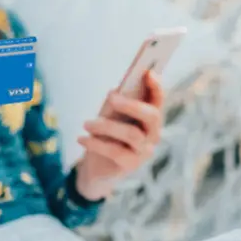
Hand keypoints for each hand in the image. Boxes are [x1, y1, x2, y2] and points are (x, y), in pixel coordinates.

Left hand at [75, 70, 164, 200]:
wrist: (98, 168)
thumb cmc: (106, 135)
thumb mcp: (110, 117)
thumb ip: (116, 105)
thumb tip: (116, 91)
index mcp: (150, 117)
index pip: (158, 100)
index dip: (156, 87)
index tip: (148, 72)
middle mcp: (153, 134)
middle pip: (151, 116)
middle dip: (131, 104)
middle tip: (111, 97)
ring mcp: (144, 151)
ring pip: (131, 134)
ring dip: (106, 125)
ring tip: (86, 123)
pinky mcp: (131, 165)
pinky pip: (115, 151)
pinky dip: (95, 143)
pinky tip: (81, 139)